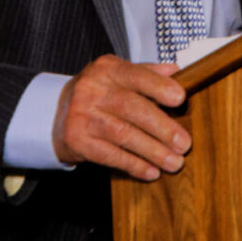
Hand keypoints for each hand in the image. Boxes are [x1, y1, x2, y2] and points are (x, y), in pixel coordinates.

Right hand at [51, 54, 191, 180]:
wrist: (57, 112)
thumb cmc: (98, 93)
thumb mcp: (119, 76)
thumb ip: (147, 73)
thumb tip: (176, 72)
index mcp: (107, 69)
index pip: (136, 75)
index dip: (159, 86)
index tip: (179, 98)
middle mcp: (92, 89)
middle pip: (132, 108)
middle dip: (162, 128)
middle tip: (184, 144)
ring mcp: (82, 115)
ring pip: (123, 135)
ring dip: (152, 151)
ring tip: (174, 162)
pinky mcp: (76, 140)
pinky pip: (110, 155)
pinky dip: (134, 165)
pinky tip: (151, 171)